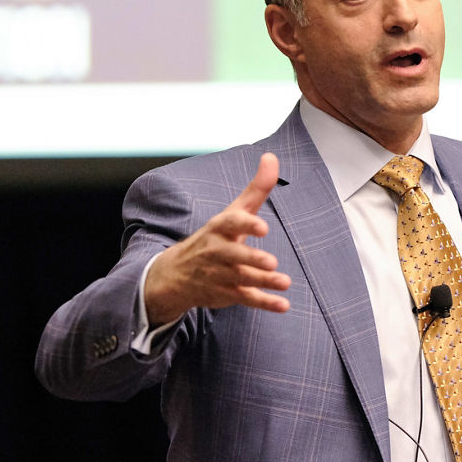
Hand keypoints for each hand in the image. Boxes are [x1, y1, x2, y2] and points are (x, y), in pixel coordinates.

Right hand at [143, 153, 290, 325]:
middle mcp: (218, 252)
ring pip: (242, 279)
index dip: (246, 224)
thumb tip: (272, 157)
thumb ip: (256, 188)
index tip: (263, 227)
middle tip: (271, 262)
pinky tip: (283, 304)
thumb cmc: (216, 236)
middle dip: (251, 259)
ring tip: (284, 282)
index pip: (230, 223)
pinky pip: (246, 299)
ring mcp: (221, 274)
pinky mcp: (226, 294)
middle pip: (233, 255)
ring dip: (263, 282)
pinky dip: (264, 303)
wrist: (177, 274)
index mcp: (219, 228)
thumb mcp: (233, 212)